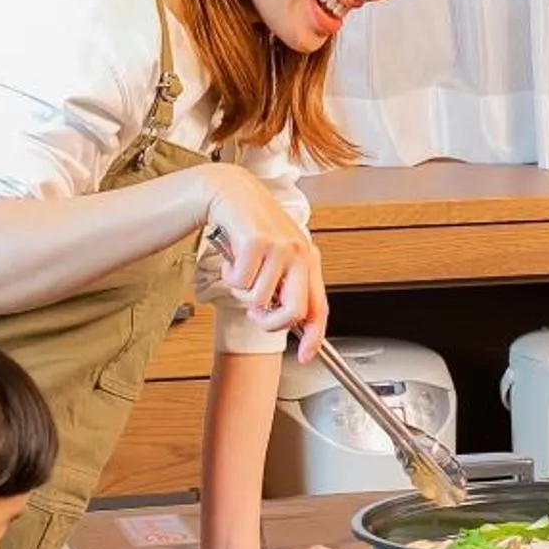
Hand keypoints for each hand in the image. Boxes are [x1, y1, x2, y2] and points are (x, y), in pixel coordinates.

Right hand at [187, 163, 329, 358]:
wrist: (231, 193)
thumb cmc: (252, 228)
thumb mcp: (276, 257)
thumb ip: (284, 287)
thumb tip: (286, 324)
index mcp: (309, 259)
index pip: (319, 307)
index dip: (314, 337)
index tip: (305, 355)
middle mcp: (300, 253)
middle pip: (292, 313)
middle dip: (269, 323)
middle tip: (255, 312)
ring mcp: (280, 246)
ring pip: (258, 300)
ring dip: (242, 292)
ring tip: (241, 269)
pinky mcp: (257, 241)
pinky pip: (239, 282)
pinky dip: (229, 275)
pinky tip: (233, 257)